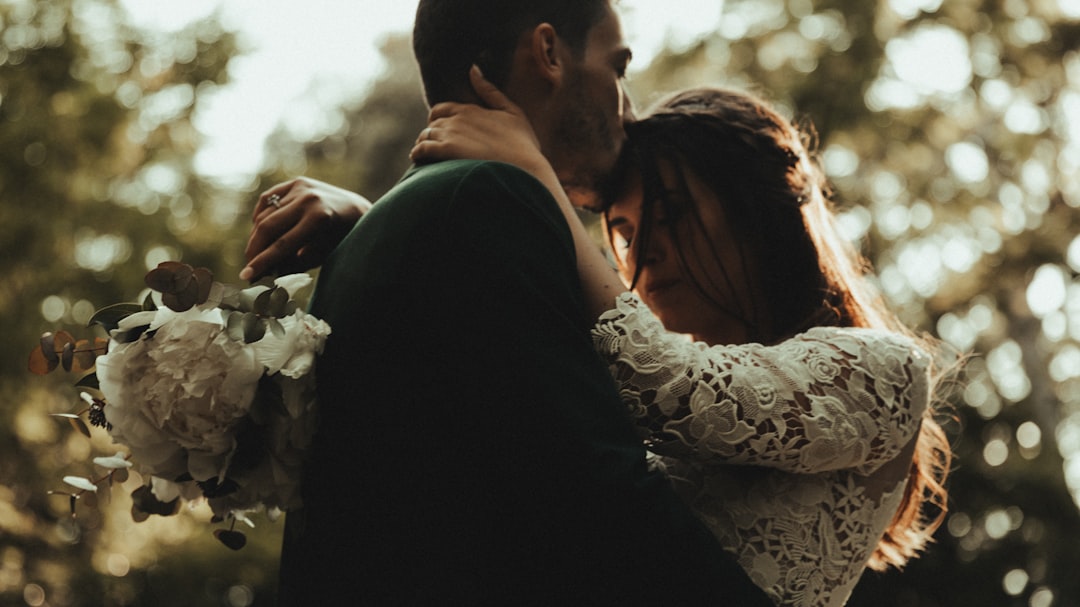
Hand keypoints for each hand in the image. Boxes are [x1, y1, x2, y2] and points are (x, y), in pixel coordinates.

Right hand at [241, 177, 370, 280]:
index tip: (246, 276)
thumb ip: (294, 263)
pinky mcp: (296, 182)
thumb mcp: (322, 255)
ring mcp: (301, 187)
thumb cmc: (342, 239)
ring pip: (265, 214)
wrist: (358, 211)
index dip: (263, 262)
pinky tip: (260, 230)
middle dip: (255, 250)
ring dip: (257, 237)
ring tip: (257, 254)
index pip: (282, 244)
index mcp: (319, 218)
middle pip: (268, 227)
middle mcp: (308, 198)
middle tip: (249, 269)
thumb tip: (265, 273)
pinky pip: (268, 199)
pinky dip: (261, 216)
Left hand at [410, 66, 548, 177]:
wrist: (524, 168)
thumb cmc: (522, 144)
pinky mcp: (447, 150)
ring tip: (425, 155)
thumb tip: (473, 69)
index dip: (438, 120)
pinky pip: (422, 148)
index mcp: (471, 109)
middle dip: (431, 133)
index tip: (441, 131)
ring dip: (423, 144)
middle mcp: (458, 118)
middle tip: (433, 146)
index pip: (441, 110)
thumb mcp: (512, 112)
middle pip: (432, 123)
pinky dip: (418, 153)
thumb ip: (490, 91)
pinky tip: (419, 159)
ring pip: (425, 135)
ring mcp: (451, 134)